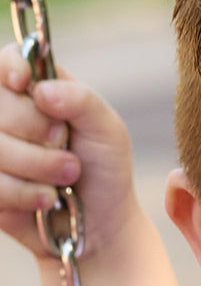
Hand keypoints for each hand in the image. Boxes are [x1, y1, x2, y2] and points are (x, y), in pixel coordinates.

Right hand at [0, 42, 137, 259]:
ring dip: (37, 165)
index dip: (10, 67)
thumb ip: (81, 100)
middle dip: (36, 128)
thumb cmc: (104, 171)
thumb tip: (41, 90)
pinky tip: (46, 199)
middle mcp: (7, 114)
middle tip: (65, 144)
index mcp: (34, 88)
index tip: (22, 83)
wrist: (100, 225)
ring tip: (67, 178)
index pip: (7, 60)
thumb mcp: (107, 130)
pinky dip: (25, 193)